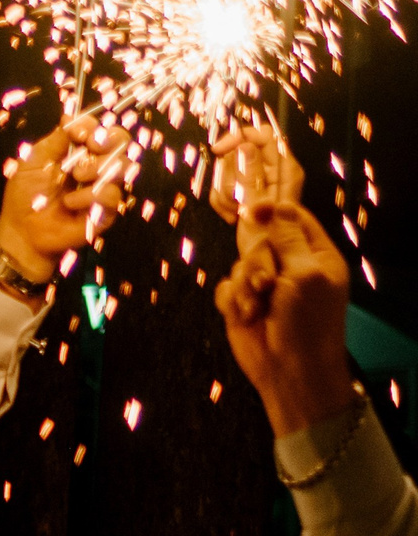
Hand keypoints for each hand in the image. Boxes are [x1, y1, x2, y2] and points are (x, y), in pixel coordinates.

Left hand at [0, 116, 129, 283]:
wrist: (22, 231)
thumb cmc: (25, 196)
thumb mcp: (34, 160)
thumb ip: (56, 138)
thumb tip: (71, 115)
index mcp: (80, 152)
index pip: (101, 129)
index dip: (93, 126)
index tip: (78, 132)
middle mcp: (96, 167)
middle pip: (121, 143)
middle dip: (108, 139)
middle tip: (90, 146)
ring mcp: (103, 188)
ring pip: (122, 166)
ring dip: (98, 167)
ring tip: (75, 176)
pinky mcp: (106, 212)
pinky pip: (112, 195)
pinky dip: (90, 196)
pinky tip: (70, 203)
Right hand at [208, 129, 356, 437]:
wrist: (290, 371)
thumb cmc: (309, 323)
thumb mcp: (304, 273)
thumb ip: (281, 235)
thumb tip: (261, 203)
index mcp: (312, 247)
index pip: (287, 206)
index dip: (266, 190)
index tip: (245, 163)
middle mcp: (287, 258)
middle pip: (256, 231)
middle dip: (256, 258)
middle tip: (266, 284)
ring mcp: (262, 279)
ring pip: (236, 260)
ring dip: (244, 284)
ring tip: (262, 306)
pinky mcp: (239, 299)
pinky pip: (224, 286)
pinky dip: (233, 301)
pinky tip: (249, 317)